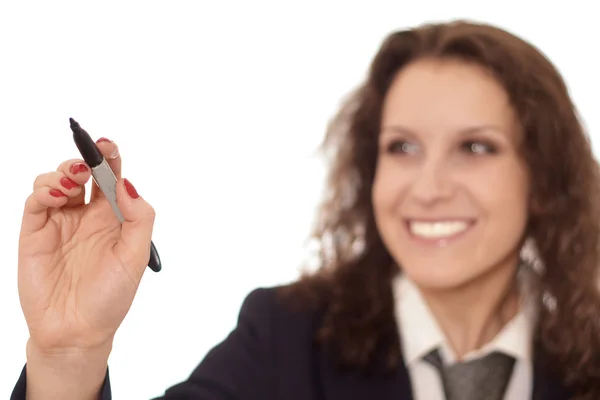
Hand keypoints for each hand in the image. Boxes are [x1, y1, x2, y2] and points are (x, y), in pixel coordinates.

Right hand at [18, 139, 155, 354]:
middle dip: (85, 159)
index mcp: (114, 217)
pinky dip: (44, 190)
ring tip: (72, 181)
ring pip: (57, 180)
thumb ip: (139, 217)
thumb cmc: (110, 296)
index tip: (108, 145)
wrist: (77, 331)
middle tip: (88, 161)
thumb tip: (127, 184)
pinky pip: (37, 201)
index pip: (111, 178)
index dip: (110, 157)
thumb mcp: (135, 256)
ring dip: (63, 171)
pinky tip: (57, 195)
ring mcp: (60, 222)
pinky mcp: (36, 232)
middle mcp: (87, 215)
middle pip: (83, 172)